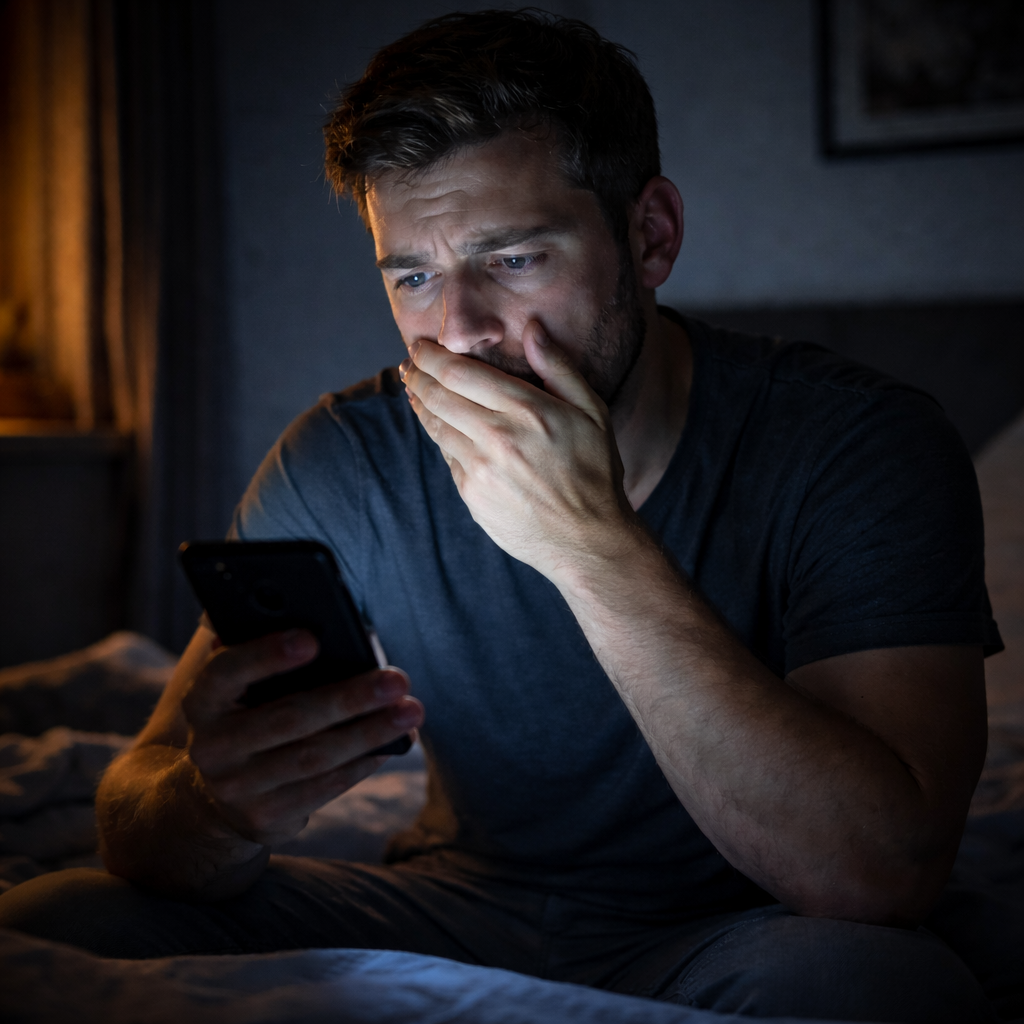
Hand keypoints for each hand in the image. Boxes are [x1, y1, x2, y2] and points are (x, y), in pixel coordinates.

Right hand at [181, 629, 423, 845]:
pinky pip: (323, 789)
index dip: (266, 655)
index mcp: (202, 700)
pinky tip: (394, 743)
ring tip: (411, 710)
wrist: (219, 792)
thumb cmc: (248, 711)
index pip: (226, 672)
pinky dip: (362, 764)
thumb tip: (300, 604)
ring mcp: (237, 788)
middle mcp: (211, 747)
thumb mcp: (241, 681)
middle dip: (348, 697)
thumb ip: (258, 642)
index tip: (313, 637)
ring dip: (369, 733)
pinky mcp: (265, 818)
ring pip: (313, 758)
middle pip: (287, 719)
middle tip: (397, 678)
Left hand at [400, 323, 635, 576]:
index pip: (459, 372)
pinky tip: (440, 427)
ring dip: (420, 403)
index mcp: (526, 409)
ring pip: (436, 426)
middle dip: (417, 375)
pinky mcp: (472, 495)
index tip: (422, 346)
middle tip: (409, 364)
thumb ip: (559, 367)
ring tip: (414, 389)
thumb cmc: (595, 471)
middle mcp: (497, 436)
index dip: (432, 356)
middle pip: (437, 395)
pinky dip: (440, 437)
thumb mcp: (593, 412)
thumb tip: (532, 328)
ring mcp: (480, 469)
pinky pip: (448, 457)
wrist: (587, 539)